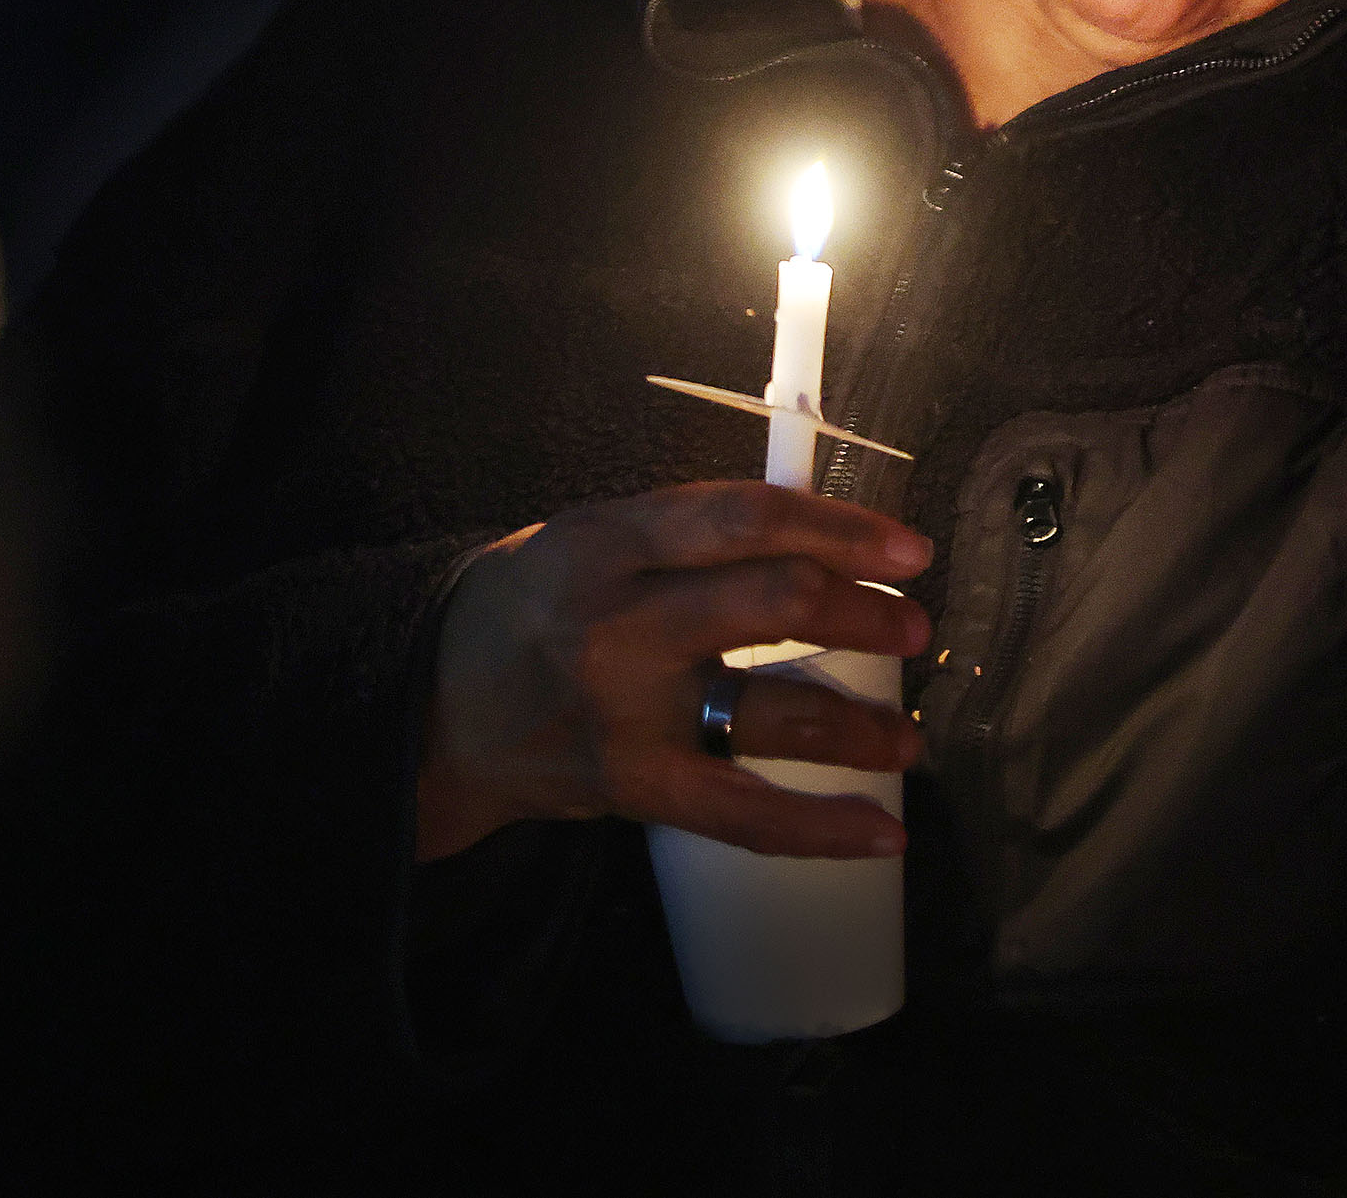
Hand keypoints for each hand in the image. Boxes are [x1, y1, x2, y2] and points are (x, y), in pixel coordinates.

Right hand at [417, 482, 931, 861]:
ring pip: (774, 711)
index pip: (744, 517)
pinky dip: (823, 827)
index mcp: (610, 539)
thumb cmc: (531, 605)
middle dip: (865, 615)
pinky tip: (883, 829)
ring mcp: (626, 710)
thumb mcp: (591, 535)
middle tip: (915, 629)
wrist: (431, 708)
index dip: (840, 528)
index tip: (909, 550)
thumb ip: (692, 532)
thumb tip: (825, 535)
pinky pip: (744, 813)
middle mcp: (620, 620)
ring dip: (864, 724)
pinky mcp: (632, 786)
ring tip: (911, 734)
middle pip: (773, 604)